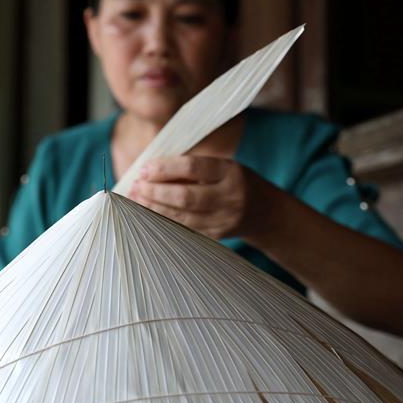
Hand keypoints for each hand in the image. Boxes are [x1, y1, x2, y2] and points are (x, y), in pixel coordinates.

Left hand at [128, 155, 271, 239]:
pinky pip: (184, 228)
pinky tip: (148, 213)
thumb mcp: (223, 166)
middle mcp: (229, 197)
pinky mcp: (216, 236)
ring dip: (154, 208)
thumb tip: (150, 170)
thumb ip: (192, 167)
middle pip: (185, 196)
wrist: (267, 213)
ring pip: (182, 216)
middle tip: (135, 186)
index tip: (145, 168)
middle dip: (155, 191)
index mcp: (231, 172)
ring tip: (136, 199)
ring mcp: (223, 220)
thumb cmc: (236, 182)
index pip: (193, 168)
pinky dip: (163, 220)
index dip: (165, 168)